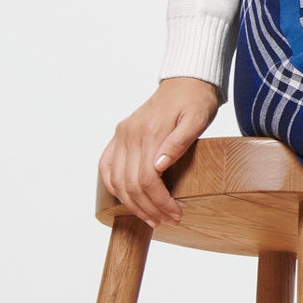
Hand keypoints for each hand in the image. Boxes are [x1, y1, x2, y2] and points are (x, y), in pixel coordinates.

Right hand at [99, 77, 220, 227]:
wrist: (186, 81)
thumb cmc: (196, 101)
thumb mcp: (197, 119)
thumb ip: (179, 142)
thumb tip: (160, 165)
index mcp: (150, 132)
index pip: (148, 179)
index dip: (160, 202)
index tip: (175, 215)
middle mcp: (130, 134)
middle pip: (131, 184)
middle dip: (148, 208)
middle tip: (166, 221)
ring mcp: (122, 134)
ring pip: (117, 179)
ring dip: (132, 203)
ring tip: (151, 218)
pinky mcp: (119, 135)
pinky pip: (106, 166)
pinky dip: (113, 186)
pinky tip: (126, 199)